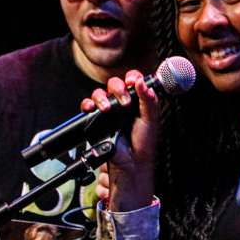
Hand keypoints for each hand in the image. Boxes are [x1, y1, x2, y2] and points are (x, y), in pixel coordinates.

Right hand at [81, 70, 158, 210]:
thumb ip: (148, 99)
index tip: (133, 81)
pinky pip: (88, 106)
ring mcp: (109, 111)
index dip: (132, 77)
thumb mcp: (151, 119)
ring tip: (108, 108)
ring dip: (102, 96)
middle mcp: (123, 104)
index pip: (133, 81)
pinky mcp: (97, 120)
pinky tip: (93, 109)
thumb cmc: (144, 143)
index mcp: (138, 101)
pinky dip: (88, 104)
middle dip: (118, 88)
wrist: (131, 162)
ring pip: (100, 93)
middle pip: (115, 84)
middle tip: (125, 102)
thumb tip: (141, 81)